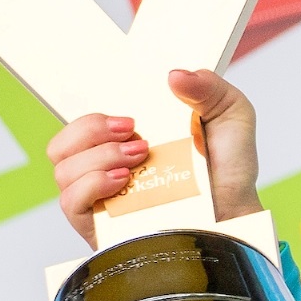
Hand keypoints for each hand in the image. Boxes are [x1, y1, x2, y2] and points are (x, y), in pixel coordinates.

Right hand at [46, 69, 262, 248]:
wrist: (239, 214)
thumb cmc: (229, 169)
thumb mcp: (231, 115)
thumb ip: (208, 87)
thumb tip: (176, 75)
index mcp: (124, 139)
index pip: (79, 124)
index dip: (90, 118)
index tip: (130, 119)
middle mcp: (106, 166)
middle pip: (60, 144)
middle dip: (91, 130)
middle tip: (134, 134)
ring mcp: (102, 198)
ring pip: (63, 169)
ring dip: (98, 157)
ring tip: (139, 159)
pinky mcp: (101, 226)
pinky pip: (71, 202)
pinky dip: (92, 185)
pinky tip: (124, 181)